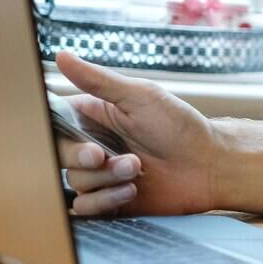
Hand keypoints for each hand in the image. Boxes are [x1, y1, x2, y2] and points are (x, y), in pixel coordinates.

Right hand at [53, 51, 219, 216]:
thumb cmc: (180, 126)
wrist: (209, 165)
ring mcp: (101, 175)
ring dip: (104, 178)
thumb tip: (60, 55)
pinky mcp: (110, 201)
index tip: (70, 133)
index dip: (53, 131)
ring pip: (74, 182)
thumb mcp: (140, 96)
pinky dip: (105, 200)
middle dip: (79, 157)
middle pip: (58, 155)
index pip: (54, 122)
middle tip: (101, 155)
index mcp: (94, 117)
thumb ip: (98, 80)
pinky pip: (85, 208)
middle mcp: (93, 145)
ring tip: (136, 169)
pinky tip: (131, 191)